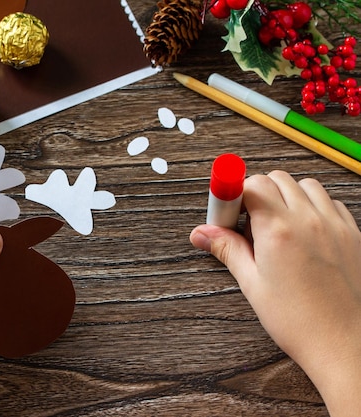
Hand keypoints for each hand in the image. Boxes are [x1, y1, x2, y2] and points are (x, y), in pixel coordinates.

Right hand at [190, 170, 360, 416]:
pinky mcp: (353, 233)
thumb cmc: (298, 320)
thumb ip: (228, 249)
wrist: (344, 344)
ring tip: (276, 224)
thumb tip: (202, 233)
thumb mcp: (252, 284)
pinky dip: (314, 205)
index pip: (251, 184)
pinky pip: (330, 201)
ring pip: (305, 185)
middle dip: (256, 192)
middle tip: (246, 221)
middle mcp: (308, 219)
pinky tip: (304, 230)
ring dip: (286, 195)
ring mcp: (334, 224)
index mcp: (278, 229)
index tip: (226, 211)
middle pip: (276, 178)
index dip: (232, 194)